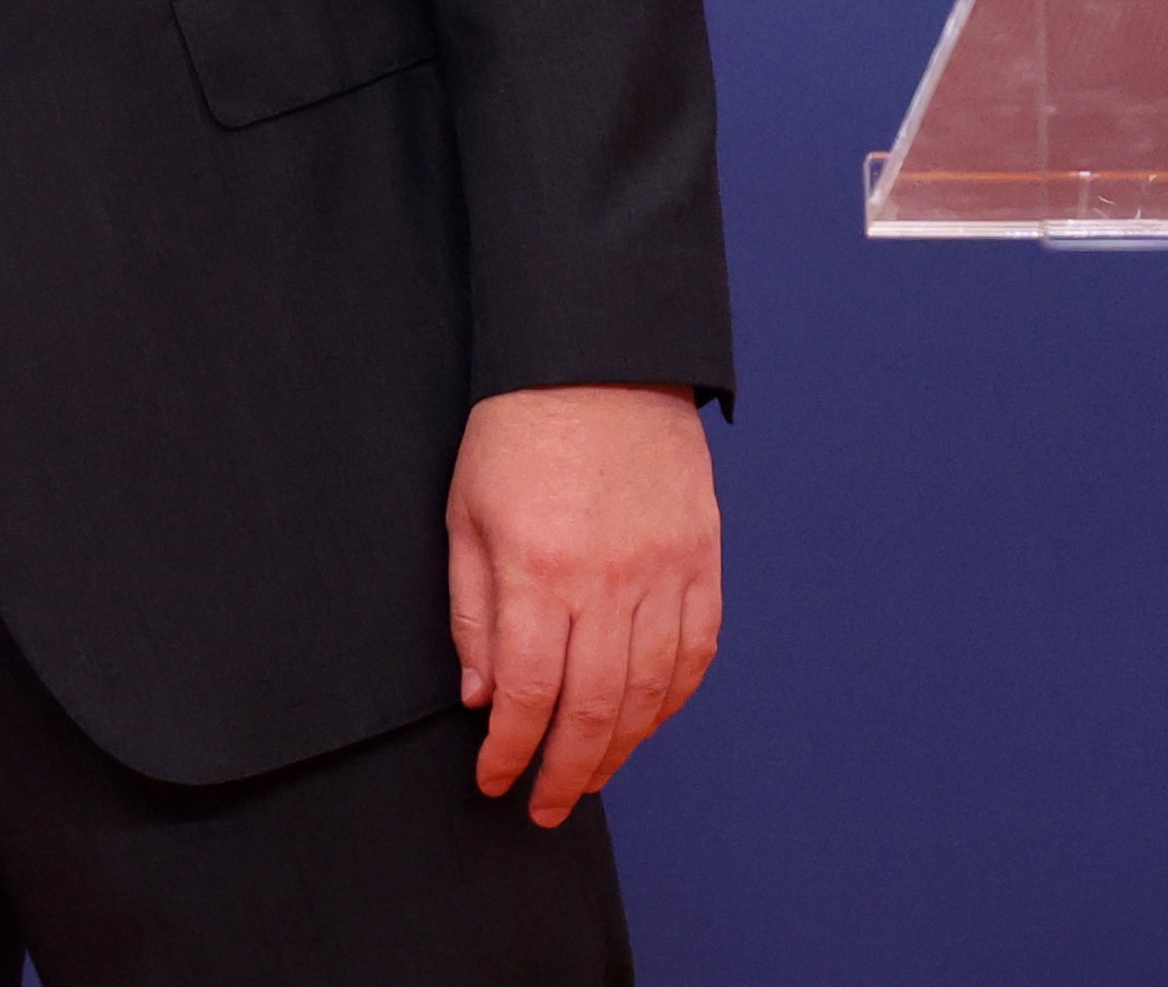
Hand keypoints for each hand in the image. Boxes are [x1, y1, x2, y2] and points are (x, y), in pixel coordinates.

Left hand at [448, 382, 721, 826]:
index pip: (527, 692)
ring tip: (589, 776)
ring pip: (650, 694)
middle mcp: (608, 583)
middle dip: (566, 770)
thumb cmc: (517, 431)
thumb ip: (473, 611)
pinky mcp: (703, 562)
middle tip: (545, 806)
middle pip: (594, 709)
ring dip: (620, 748)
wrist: (599, 361)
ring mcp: (665, 574)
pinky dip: (670, 702)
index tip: (496, 781)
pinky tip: (644, 723)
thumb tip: (480, 696)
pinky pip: (695, 655)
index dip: (512, 750)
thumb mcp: (465, 513)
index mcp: (539, 570)